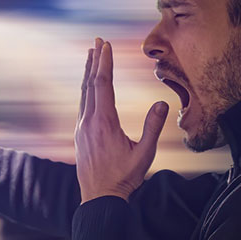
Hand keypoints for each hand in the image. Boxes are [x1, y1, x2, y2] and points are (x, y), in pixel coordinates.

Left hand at [75, 38, 168, 202]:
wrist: (99, 198)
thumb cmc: (124, 178)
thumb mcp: (144, 154)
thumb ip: (153, 127)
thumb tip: (161, 102)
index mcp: (104, 123)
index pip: (103, 85)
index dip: (105, 63)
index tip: (105, 45)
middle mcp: (88, 122)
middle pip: (90, 84)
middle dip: (94, 61)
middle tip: (97, 41)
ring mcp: (81, 128)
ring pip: (83, 94)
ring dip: (88, 73)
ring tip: (91, 56)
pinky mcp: (79, 135)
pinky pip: (82, 105)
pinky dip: (86, 89)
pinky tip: (89, 87)